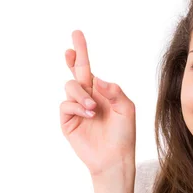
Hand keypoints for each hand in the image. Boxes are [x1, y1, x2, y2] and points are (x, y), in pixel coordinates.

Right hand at [59, 30, 135, 176]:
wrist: (115, 158)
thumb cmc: (124, 135)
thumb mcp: (127, 109)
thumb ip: (114, 91)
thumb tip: (96, 78)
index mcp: (101, 92)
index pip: (89, 68)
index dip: (82, 52)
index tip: (76, 35)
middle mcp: (87, 97)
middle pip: (75, 71)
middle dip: (72, 57)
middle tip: (69, 48)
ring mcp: (76, 108)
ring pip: (70, 87)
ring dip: (81, 94)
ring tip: (93, 108)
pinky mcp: (67, 121)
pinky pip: (65, 105)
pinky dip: (77, 106)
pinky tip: (88, 114)